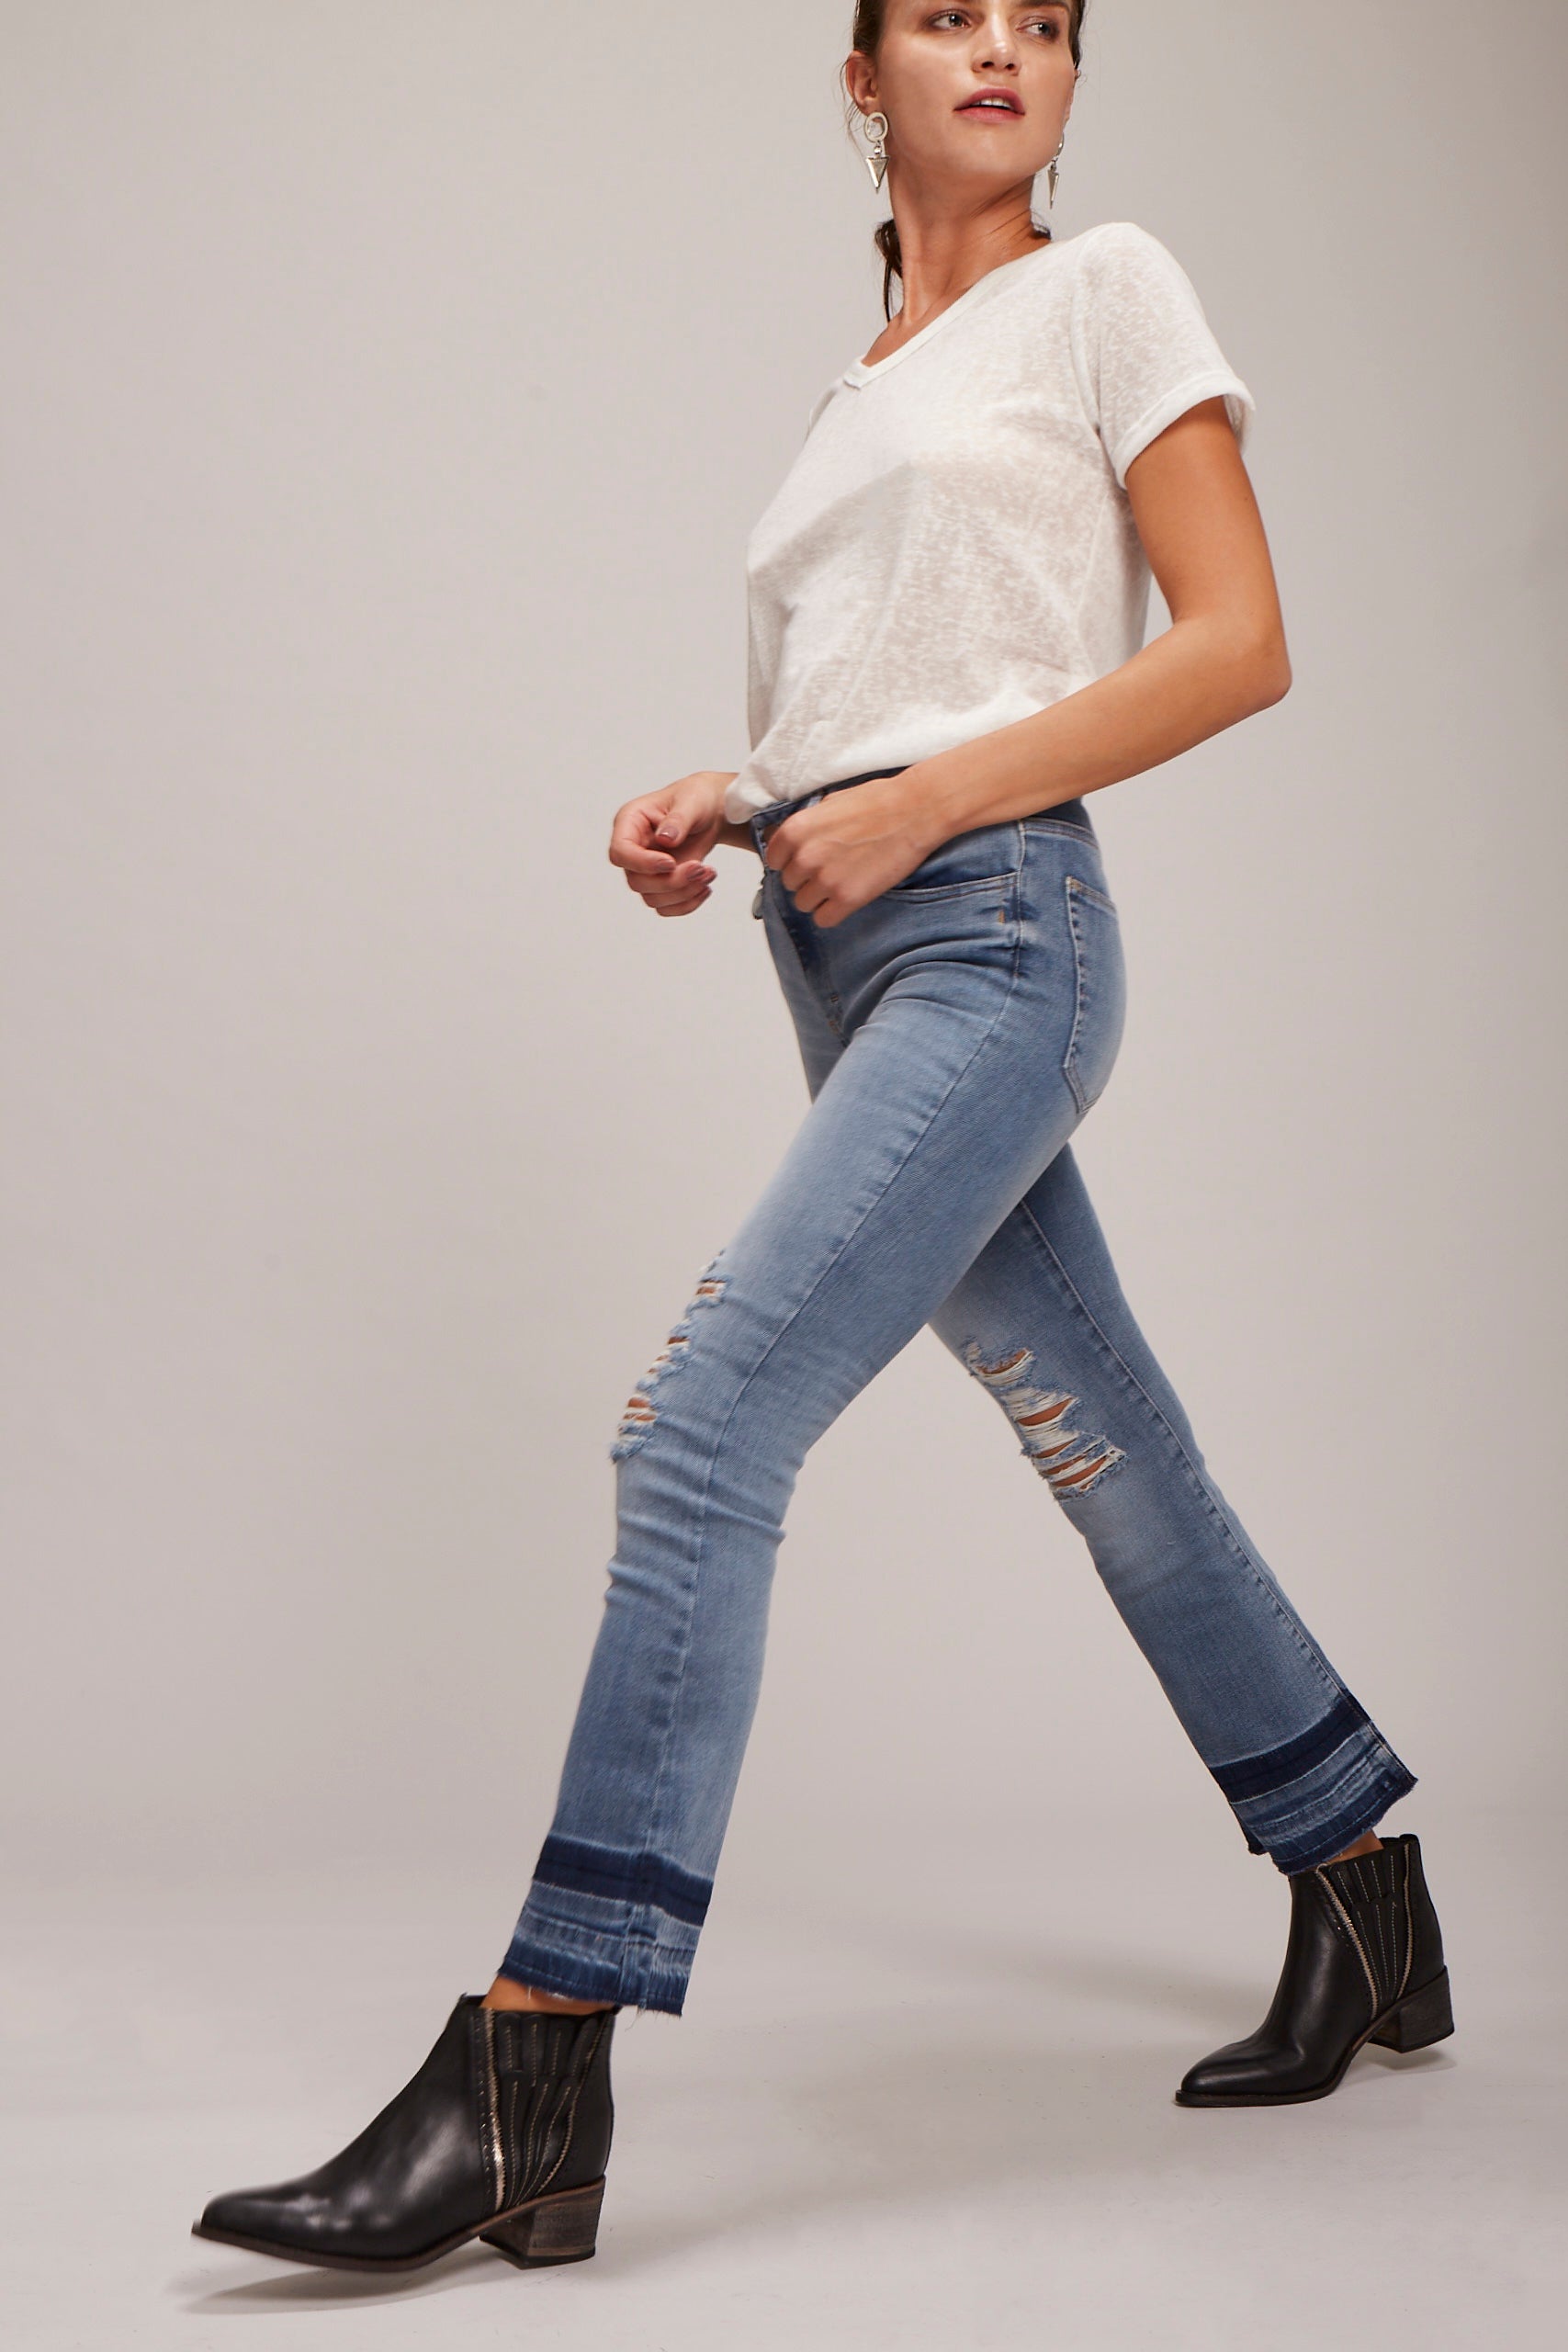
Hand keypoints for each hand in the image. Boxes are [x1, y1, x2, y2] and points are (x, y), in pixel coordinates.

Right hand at [610, 771, 735, 917]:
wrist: (712, 812)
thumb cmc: (696, 798)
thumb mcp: (691, 801)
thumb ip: (678, 819)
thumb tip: (664, 838)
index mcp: (630, 822)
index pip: (621, 852)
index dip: (642, 863)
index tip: (671, 862)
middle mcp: (634, 848)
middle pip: (637, 881)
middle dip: (671, 881)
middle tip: (701, 867)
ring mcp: (645, 869)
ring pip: (652, 898)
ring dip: (683, 892)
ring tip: (709, 873)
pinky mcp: (660, 884)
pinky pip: (666, 907)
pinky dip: (687, 903)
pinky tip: (705, 886)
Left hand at [763, 775, 940, 926]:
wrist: (915, 810)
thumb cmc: (877, 801)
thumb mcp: (829, 803)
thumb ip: (807, 827)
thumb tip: (795, 844)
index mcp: (795, 830)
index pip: (773, 860)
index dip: (790, 861)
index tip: (806, 860)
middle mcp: (805, 857)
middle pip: (789, 884)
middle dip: (806, 879)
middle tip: (831, 870)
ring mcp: (825, 880)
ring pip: (803, 904)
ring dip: (819, 898)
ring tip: (841, 884)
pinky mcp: (848, 898)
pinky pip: (824, 919)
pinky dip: (833, 913)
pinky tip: (847, 899)